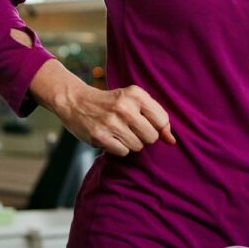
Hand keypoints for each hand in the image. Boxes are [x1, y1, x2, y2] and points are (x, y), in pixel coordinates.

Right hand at [59, 83, 176, 156]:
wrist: (76, 101)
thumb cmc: (111, 102)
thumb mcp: (133, 101)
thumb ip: (156, 118)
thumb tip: (172, 141)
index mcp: (135, 94)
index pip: (162, 121)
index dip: (157, 127)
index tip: (146, 123)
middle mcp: (124, 107)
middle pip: (152, 137)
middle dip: (144, 137)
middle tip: (130, 128)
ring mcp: (111, 122)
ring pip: (137, 146)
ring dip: (130, 143)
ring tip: (119, 132)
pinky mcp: (100, 136)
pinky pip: (123, 152)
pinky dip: (118, 148)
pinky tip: (110, 137)